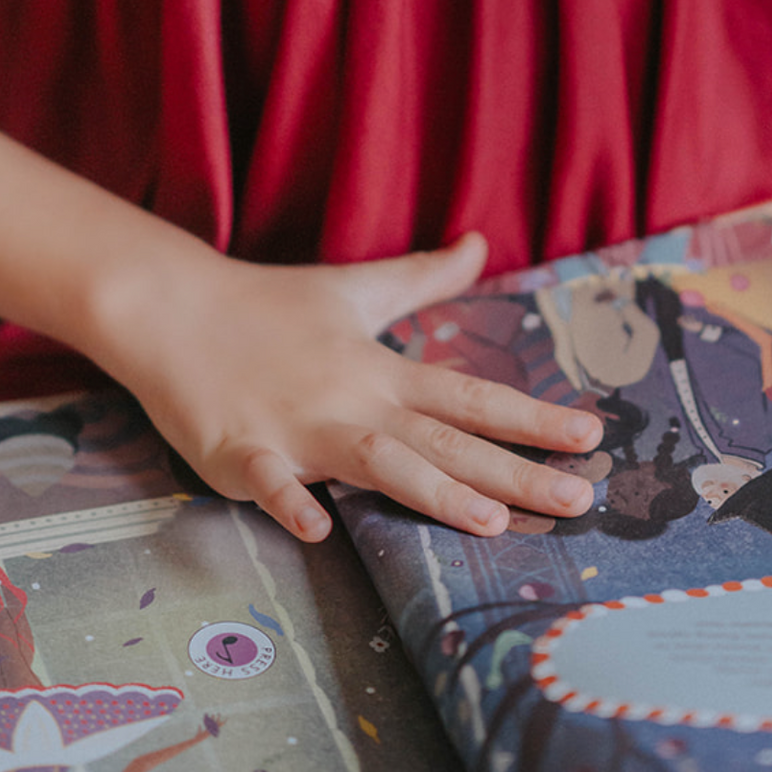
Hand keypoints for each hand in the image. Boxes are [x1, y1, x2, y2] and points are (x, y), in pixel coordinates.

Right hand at [100, 230, 602, 543]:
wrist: (176, 308)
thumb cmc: (269, 304)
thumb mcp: (356, 286)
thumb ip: (424, 275)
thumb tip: (478, 242)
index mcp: (383, 371)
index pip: (473, 398)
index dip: (535, 417)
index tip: (594, 437)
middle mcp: (355, 402)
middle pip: (447, 441)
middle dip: (516, 470)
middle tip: (580, 499)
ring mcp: (300, 428)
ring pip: (379, 464)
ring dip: (434, 491)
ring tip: (490, 520)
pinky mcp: (242, 451)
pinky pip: (272, 481)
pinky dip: (293, 502)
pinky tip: (320, 528)